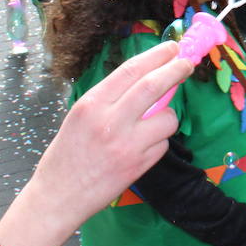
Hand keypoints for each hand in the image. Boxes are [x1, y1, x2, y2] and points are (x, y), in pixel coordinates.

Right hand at [0, 41, 190, 245]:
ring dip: (168, 115)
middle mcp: (110, 122)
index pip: (131, 70)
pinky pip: (162, 145)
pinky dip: (159, 140)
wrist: (58, 197)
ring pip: (167, 118)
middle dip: (176, 70)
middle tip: (188, 63)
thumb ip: (111, 98)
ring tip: (154, 122)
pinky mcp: (139, 167)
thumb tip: (146, 79)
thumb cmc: (66, 154)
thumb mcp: (80, 116)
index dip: (156, 56)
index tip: (172, 48)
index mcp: (92, 104)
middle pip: (153, 86)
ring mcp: (127, 146)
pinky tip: (142, 147)